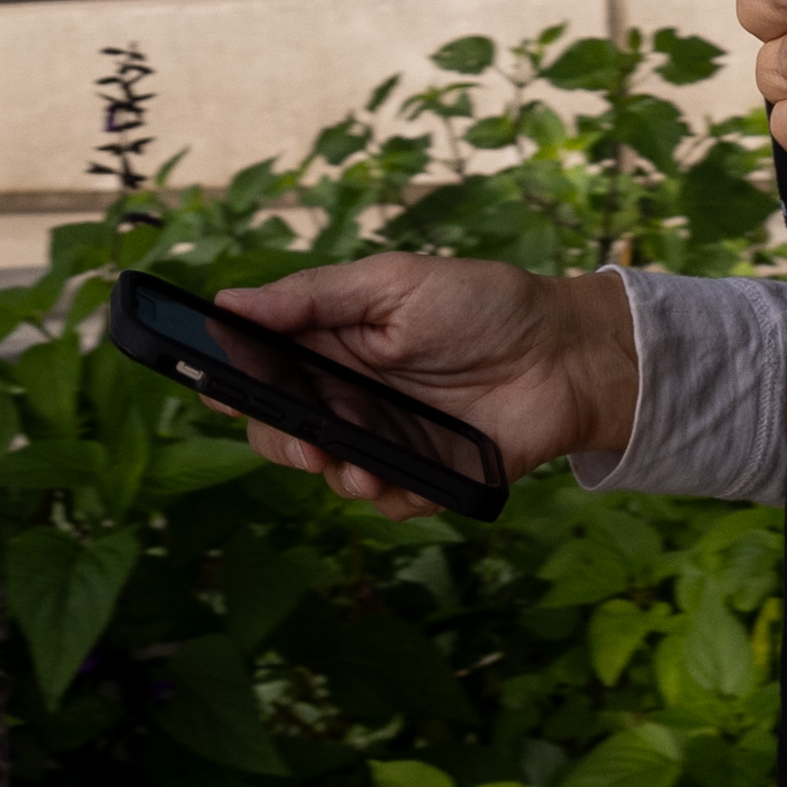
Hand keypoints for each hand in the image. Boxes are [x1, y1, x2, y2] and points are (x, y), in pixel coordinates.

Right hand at [206, 254, 637, 504]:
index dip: (233, 382)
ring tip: (363, 463)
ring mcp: (385, 439)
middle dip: (283, 441)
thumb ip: (314, 296)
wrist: (564, 354)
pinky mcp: (424, 477)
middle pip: (282, 430)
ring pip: (330, 474)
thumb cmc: (481, 304)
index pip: (261, 369)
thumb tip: (231, 302)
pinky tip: (413, 476)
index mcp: (332, 342)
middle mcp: (349, 394)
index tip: (222, 390)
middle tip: (308, 441)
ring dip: (338, 472)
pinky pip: (388, 502)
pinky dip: (394, 494)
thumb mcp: (393, 284)